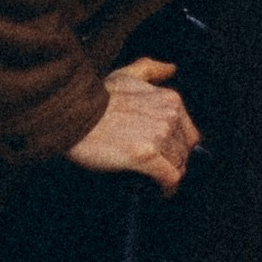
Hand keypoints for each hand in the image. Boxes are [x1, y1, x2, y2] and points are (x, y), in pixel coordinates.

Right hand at [65, 58, 200, 194]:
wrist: (72, 113)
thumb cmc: (95, 96)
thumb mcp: (126, 74)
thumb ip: (151, 70)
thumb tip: (171, 69)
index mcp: (169, 100)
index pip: (189, 134)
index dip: (177, 148)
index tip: (165, 156)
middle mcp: (169, 116)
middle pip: (184, 152)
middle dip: (171, 163)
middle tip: (155, 170)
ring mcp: (159, 136)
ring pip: (177, 166)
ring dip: (166, 175)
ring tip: (152, 180)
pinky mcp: (147, 156)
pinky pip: (170, 179)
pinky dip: (167, 189)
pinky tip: (158, 192)